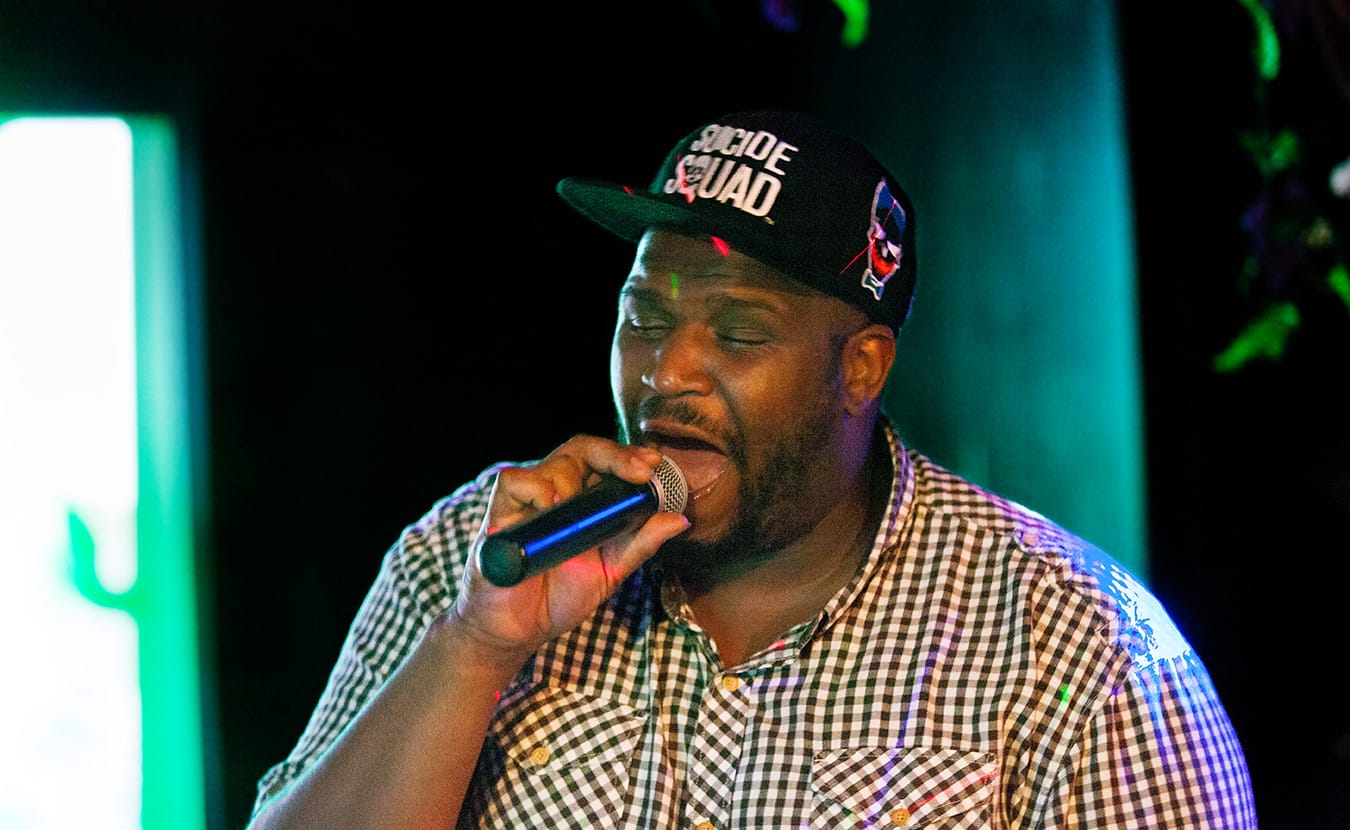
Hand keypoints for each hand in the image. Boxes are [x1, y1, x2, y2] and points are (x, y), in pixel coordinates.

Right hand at [444, 435, 689, 668]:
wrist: (518, 630)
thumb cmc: (560, 596)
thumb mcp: (610, 572)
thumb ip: (640, 544)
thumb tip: (680, 519)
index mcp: (585, 501)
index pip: (607, 462)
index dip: (630, 456)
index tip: (654, 463)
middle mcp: (558, 492)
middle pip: (583, 449)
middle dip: (615, 455)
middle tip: (640, 471)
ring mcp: (529, 500)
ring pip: (556, 463)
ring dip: (577, 481)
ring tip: (582, 511)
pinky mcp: (501, 511)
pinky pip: (517, 482)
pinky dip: (538, 490)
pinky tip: (550, 508)